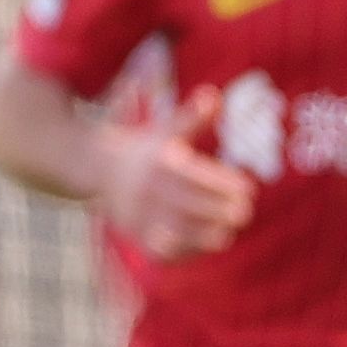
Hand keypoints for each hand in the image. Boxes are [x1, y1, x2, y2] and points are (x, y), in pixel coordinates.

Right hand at [90, 84, 254, 260]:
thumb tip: (214, 95)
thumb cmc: (147, 149)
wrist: (98, 169)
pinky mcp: (135, 234)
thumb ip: (193, 117)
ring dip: (205, 236)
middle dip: (220, 211)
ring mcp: (139, 214)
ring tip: (227, 234)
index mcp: (159, 162)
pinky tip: (206, 246)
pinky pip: (163, 250)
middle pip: (189, 205)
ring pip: (177, 231)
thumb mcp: (166, 128)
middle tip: (245, 213)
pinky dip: (185, 251)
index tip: (249, 189)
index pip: (197, 175)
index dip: (225, 184)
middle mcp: (147, 189)